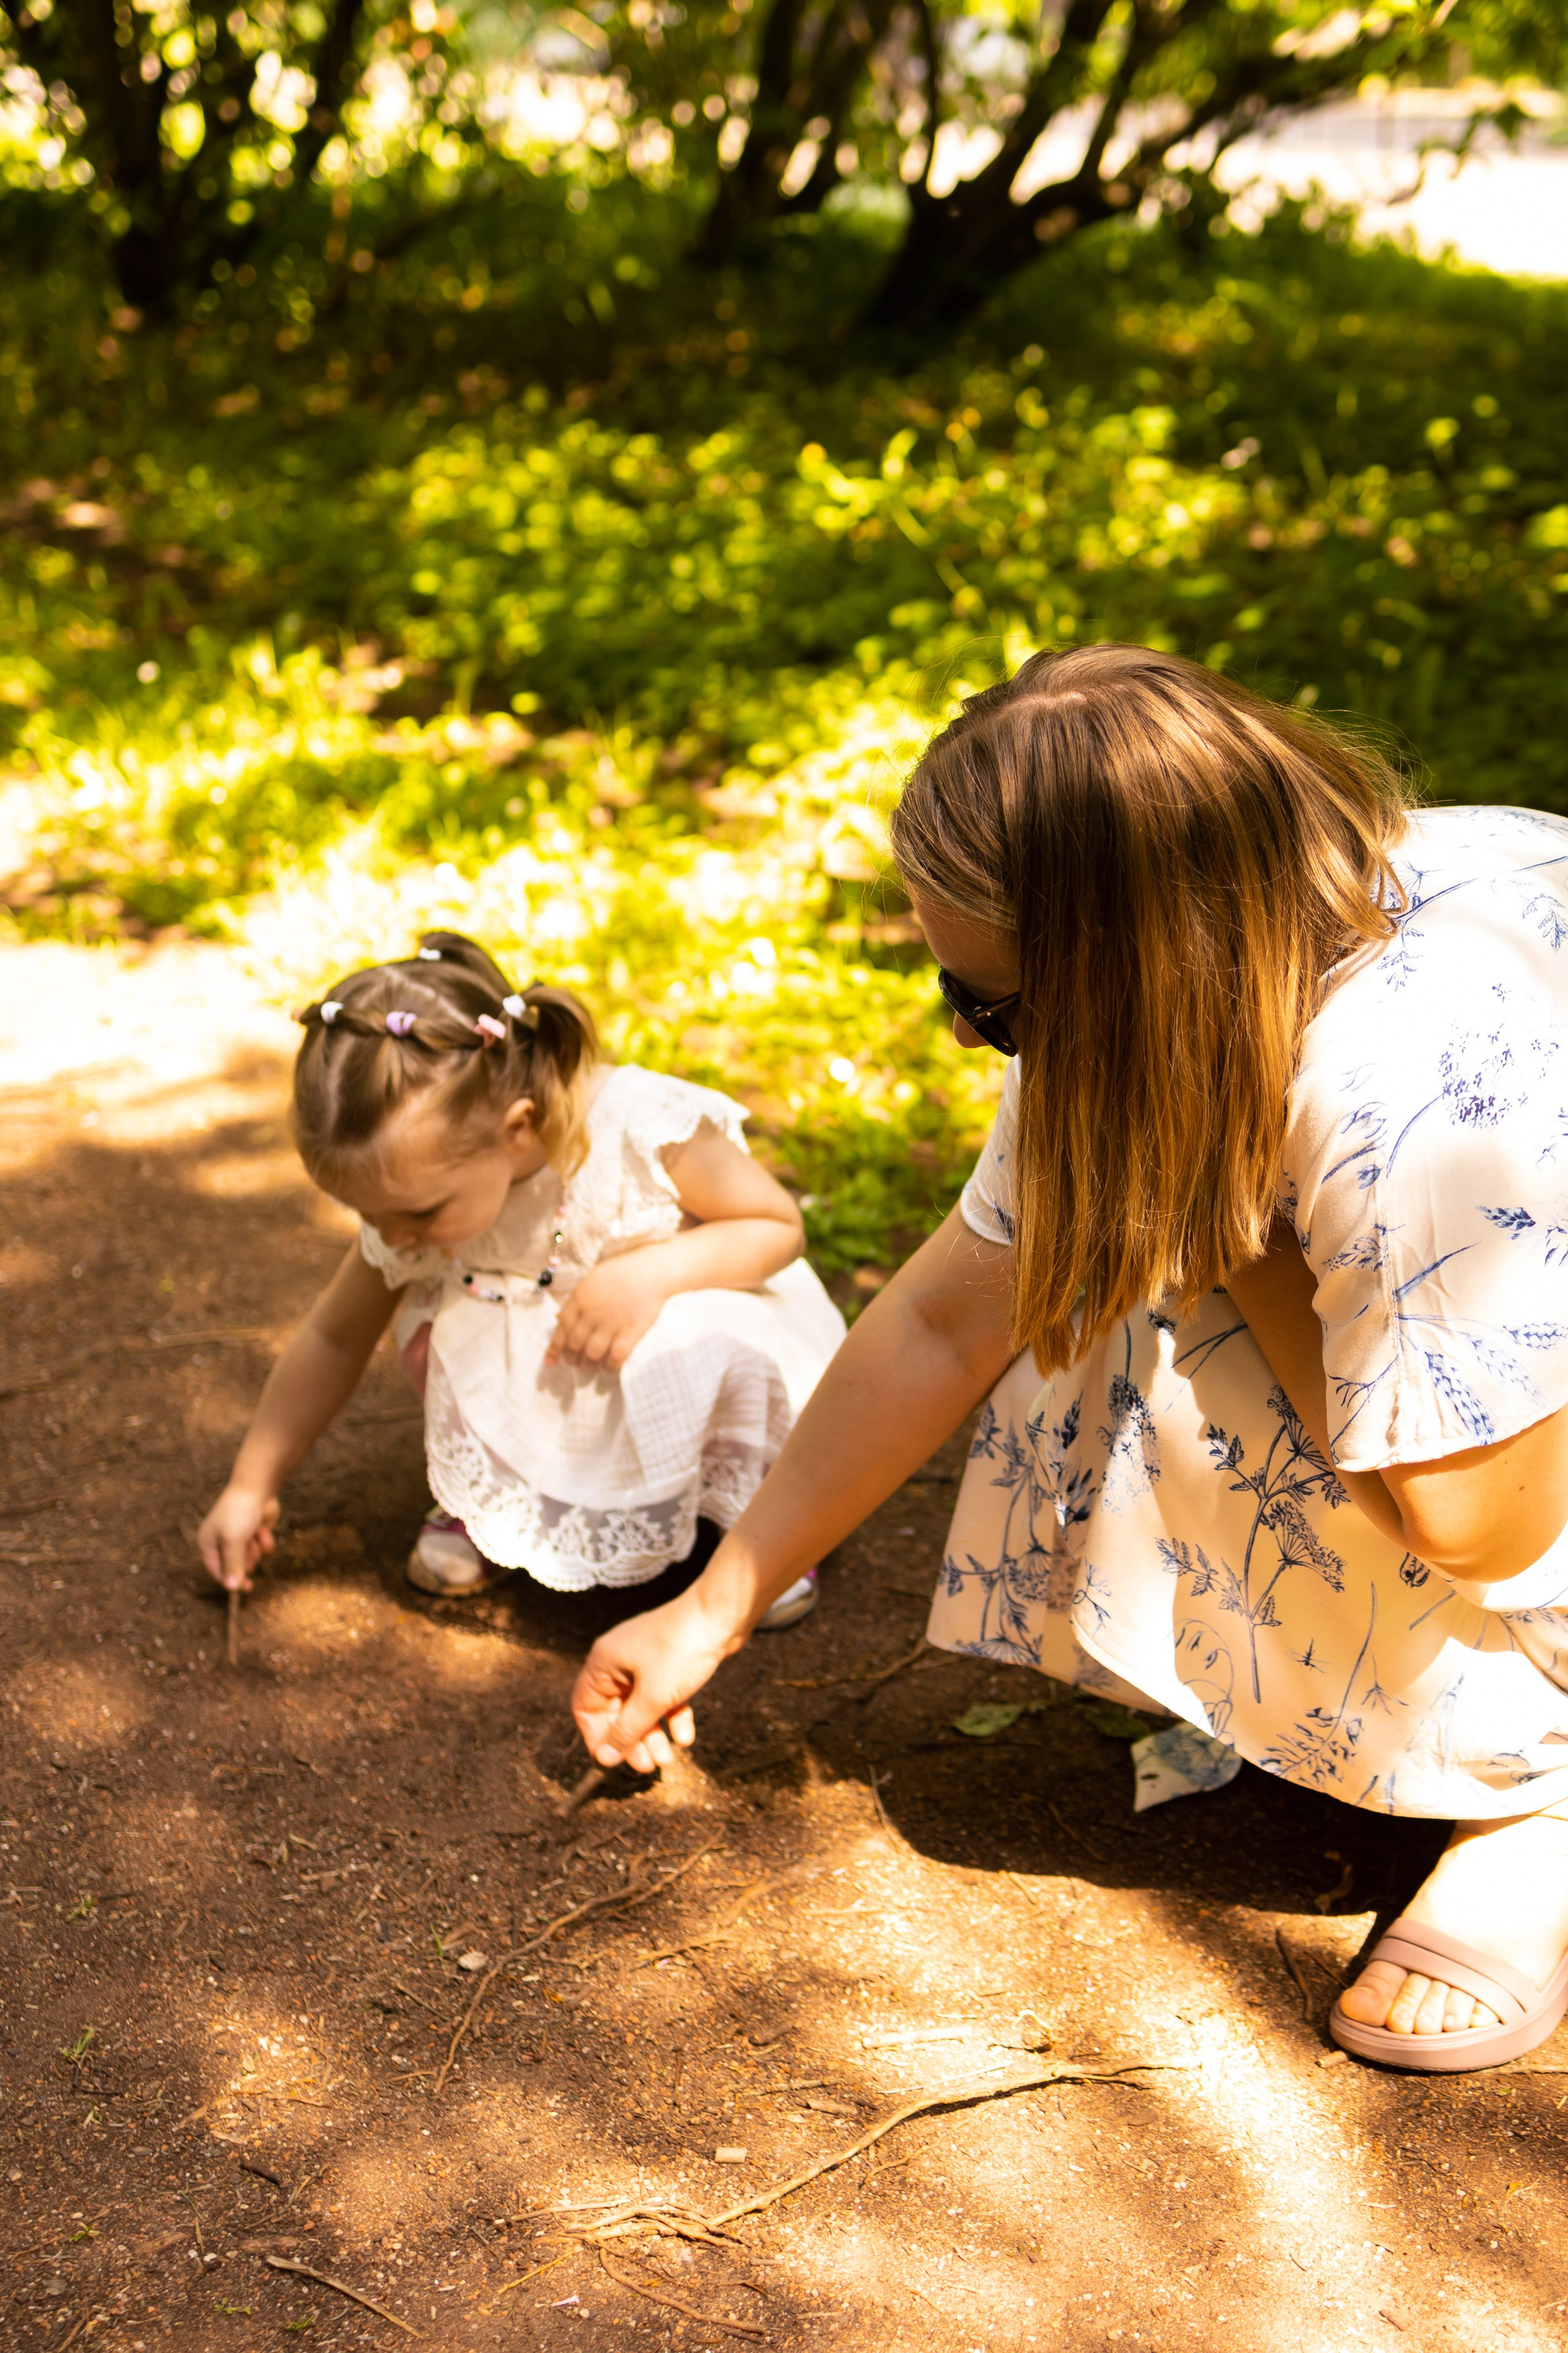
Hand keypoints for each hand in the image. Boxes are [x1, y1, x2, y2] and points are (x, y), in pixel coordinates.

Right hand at [198, 1484, 279, 1592]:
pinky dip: (265, 1542)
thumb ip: (233, 1565)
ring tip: (255, 1534)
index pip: (217, 1571)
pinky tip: (263, 1529)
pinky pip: (263, 1551)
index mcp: (208, 1545)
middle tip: (249, 1545)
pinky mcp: (255, 1536)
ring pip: (253, 1560)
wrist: (257, 1488)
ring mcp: (240, 1541)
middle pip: (237, 1568)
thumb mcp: (233, 1540)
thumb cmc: (239, 1512)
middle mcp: (222, 1544)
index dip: (231, 1581)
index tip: (247, 1588)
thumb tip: (231, 1589)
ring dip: (257, 1550)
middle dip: (247, 1559)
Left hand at [545, 1252, 670, 1372]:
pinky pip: (615, 1357)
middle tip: (573, 1363)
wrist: (651, 1271)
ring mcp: (611, 1324)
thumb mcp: (592, 1280)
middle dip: (571, 1358)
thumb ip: (577, 1299)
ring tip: (589, 1366)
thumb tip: (561, 1319)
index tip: (550, 1362)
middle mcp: (592, 1313)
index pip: (561, 1329)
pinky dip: (609, 1366)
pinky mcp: (630, 1332)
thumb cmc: (621, 1272)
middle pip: (574, 1345)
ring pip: (592, 1354)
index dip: (555, 1348)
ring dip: (587, 1365)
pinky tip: (608, 1367)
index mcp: (580, 1299)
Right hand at [571, 1587, 737, 1770]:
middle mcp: (619, 1661)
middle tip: (647, 1766)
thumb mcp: (652, 1698)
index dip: (596, 1737)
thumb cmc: (680, 1651)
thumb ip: (626, 1731)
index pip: (585, 1707)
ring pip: (641, 1707)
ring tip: (668, 1758)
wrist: (721, 1616)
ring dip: (653, 1734)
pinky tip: (686, 1736)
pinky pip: (662, 1696)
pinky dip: (672, 1716)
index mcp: (603, 1662)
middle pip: (616, 1711)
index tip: (612, 1761)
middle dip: (632, 1740)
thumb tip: (603, 1758)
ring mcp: (645, 1661)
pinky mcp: (669, 1663)